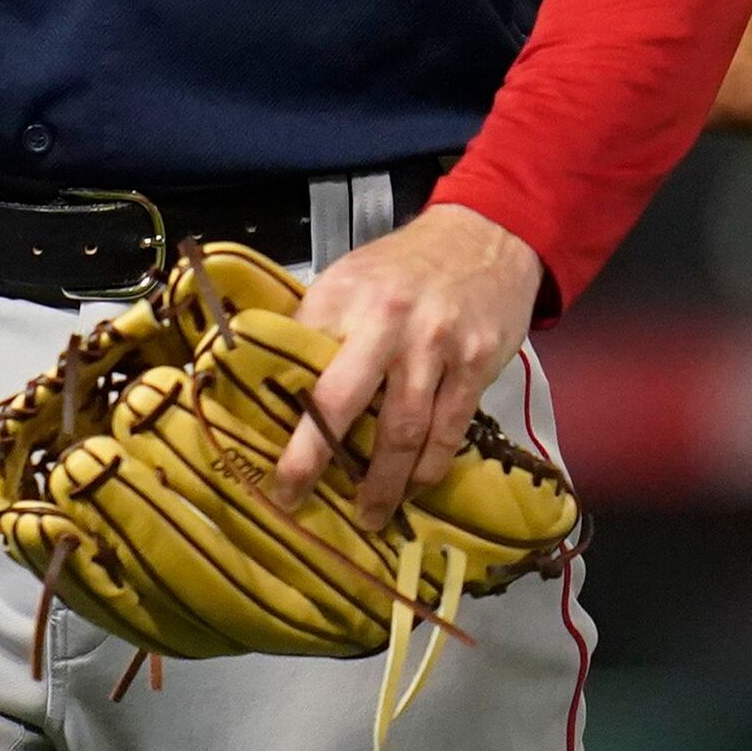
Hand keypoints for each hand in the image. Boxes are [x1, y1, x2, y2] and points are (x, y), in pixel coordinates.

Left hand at [275, 202, 544, 529]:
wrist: (488, 235)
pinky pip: (448, 430)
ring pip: (403, 430)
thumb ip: (320, 325)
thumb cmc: (407, 265)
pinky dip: (430, 466)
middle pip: (342, 401)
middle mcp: (386, 322)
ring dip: (383, 482)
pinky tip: (415, 488)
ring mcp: (435, 346)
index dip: (280, 412)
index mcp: (344, 299)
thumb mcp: (351, 277)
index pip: (299, 362)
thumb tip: (277, 383)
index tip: (263, 453)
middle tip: (295, 496)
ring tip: (368, 515)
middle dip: (314, 456)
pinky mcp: (475, 365)